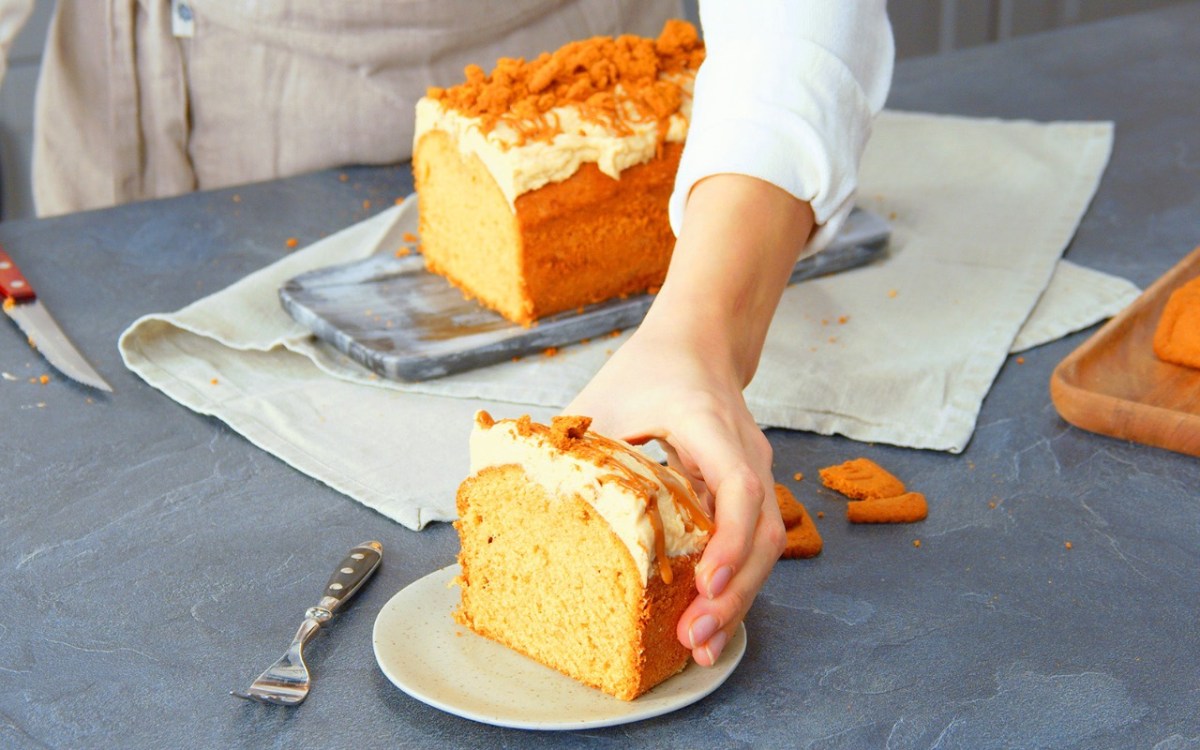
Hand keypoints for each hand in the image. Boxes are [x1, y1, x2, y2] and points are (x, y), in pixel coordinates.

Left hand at [568, 174, 812, 663]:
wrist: (696, 346)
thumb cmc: (648, 371)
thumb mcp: (601, 400)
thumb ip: (570, 446)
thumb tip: (514, 495)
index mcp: (707, 423)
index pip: (737, 484)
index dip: (726, 539)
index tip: (704, 582)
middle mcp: (745, 453)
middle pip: (761, 534)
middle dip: (732, 594)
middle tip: (692, 640)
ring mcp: (755, 474)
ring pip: (764, 548)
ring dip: (736, 600)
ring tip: (698, 646)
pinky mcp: (750, 494)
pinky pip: (752, 546)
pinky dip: (733, 586)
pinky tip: (707, 618)